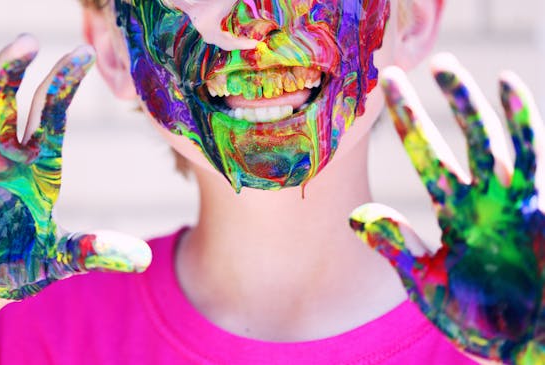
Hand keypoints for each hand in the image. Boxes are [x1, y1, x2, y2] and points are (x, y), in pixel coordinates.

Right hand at [0, 35, 151, 310]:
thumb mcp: (57, 259)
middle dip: (12, 72)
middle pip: (2, 103)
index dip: (63, 84)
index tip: (82, 54)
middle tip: (27, 42)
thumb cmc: (15, 267)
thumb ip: (91, 251)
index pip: (49, 114)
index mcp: (34, 167)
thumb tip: (142, 258)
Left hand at [349, 54, 543, 363]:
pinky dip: (522, 120)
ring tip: (441, 67)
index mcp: (454, 213)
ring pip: (489, 139)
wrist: (527, 346)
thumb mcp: (426, 282)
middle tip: (394, 71)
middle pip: (451, 140)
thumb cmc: (480, 321)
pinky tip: (507, 84)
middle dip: (426, 107)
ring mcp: (512, 200)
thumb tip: (354, 216)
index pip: (424, 157)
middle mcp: (481, 199)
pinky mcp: (539, 207)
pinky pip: (531, 156)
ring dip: (467, 103)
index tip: (381, 96)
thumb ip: (396, 247)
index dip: (405, 125)